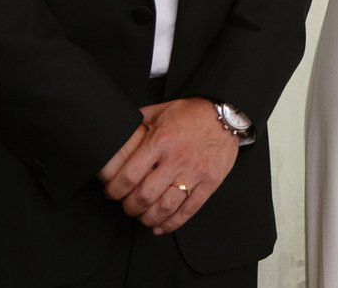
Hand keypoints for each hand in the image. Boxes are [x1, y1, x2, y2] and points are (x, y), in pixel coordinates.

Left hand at [100, 98, 238, 234]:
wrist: (225, 115)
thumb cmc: (192, 113)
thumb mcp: (160, 110)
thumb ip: (138, 123)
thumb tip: (117, 132)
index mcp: (161, 141)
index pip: (130, 174)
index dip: (115, 189)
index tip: (111, 191)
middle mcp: (177, 159)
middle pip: (145, 195)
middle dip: (129, 206)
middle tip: (126, 205)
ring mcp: (195, 173)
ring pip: (165, 207)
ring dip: (148, 217)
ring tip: (142, 216)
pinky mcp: (209, 183)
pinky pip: (189, 211)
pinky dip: (172, 224)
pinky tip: (160, 226)